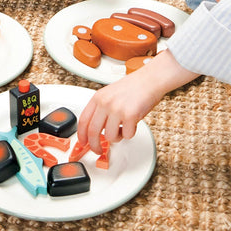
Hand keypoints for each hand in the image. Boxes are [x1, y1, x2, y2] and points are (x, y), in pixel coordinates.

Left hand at [77, 50, 199, 153]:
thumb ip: (101, 109)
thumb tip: (95, 130)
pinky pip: (127, 135)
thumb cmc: (133, 87)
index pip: (83, 120)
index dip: (81, 135)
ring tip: (123, 129)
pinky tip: (133, 124)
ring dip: (117, 137)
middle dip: (95, 145)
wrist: (150, 79)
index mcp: (98, 97)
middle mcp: (105, 103)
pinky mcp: (130, 115)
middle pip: (93, 132)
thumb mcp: (110, 94)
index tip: (83, 142)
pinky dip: (130, 134)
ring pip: (110, 136)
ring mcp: (117, 109)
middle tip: (98, 150)